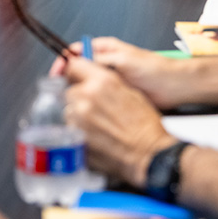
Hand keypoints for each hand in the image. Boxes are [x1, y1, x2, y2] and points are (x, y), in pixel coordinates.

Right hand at [50, 37, 185, 109]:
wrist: (172, 87)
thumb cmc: (153, 70)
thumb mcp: (122, 61)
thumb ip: (98, 60)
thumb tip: (76, 61)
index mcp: (104, 49)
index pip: (75, 51)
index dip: (63, 62)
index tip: (55, 74)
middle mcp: (104, 62)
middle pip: (77, 68)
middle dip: (68, 78)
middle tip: (61, 90)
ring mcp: (108, 79)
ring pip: (85, 84)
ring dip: (79, 91)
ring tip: (72, 100)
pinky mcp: (114, 93)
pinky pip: (96, 96)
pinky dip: (90, 101)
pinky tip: (87, 107)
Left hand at [64, 57, 177, 187]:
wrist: (149, 153)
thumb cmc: (145, 125)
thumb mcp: (129, 92)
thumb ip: (105, 83)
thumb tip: (90, 79)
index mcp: (102, 81)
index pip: (73, 65)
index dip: (73, 72)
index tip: (73, 77)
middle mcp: (87, 96)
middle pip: (69, 90)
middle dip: (78, 98)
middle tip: (92, 109)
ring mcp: (78, 117)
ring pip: (68, 110)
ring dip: (77, 115)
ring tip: (96, 126)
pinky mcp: (75, 136)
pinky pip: (69, 128)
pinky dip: (77, 131)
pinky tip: (94, 136)